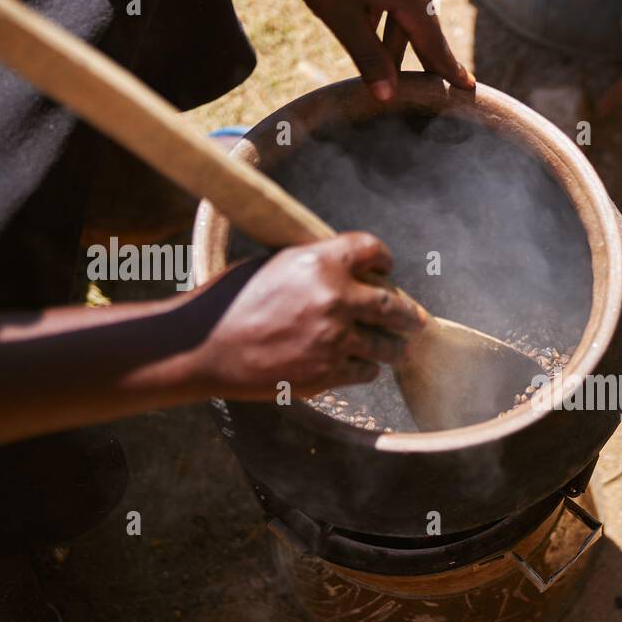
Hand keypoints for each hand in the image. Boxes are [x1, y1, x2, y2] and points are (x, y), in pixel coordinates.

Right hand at [187, 232, 425, 399]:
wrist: (204, 347)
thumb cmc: (231, 301)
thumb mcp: (274, 264)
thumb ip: (314, 264)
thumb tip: (347, 271)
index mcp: (321, 261)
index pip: (372, 249)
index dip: (384, 258)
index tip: (387, 268)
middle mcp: (335, 298)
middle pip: (393, 305)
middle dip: (409, 314)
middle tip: (417, 320)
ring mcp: (335, 339)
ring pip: (385, 345)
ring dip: (394, 347)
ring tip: (399, 349)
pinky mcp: (329, 372)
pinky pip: (365, 371)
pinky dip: (366, 369)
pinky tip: (363, 367)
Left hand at [289, 0, 474, 99]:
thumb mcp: (340, 14)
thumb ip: (367, 56)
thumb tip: (388, 97)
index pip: (435, 44)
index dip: (449, 70)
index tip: (468, 87)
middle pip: (422, 27)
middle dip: (421, 56)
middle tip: (434, 82)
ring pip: (404, 8)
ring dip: (393, 36)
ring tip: (386, 63)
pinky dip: (384, 12)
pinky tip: (365, 21)